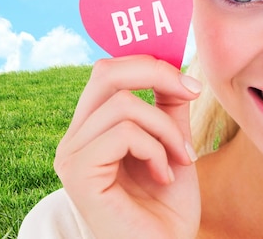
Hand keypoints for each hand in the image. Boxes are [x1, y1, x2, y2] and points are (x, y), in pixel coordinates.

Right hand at [54, 55, 201, 238]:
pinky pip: (124, 134)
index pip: (109, 70)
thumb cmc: (167, 201)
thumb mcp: (172, 139)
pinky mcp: (78, 174)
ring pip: (124, 104)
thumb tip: (175, 67)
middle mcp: (75, 137)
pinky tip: (164, 176)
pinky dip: (155, 149)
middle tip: (191, 92)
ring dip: (164, 128)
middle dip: (157, 74)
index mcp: (93, 126)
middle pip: (106, 71)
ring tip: (178, 157)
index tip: (189, 81)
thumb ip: (167, 103)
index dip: (149, 62)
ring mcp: (72, 155)